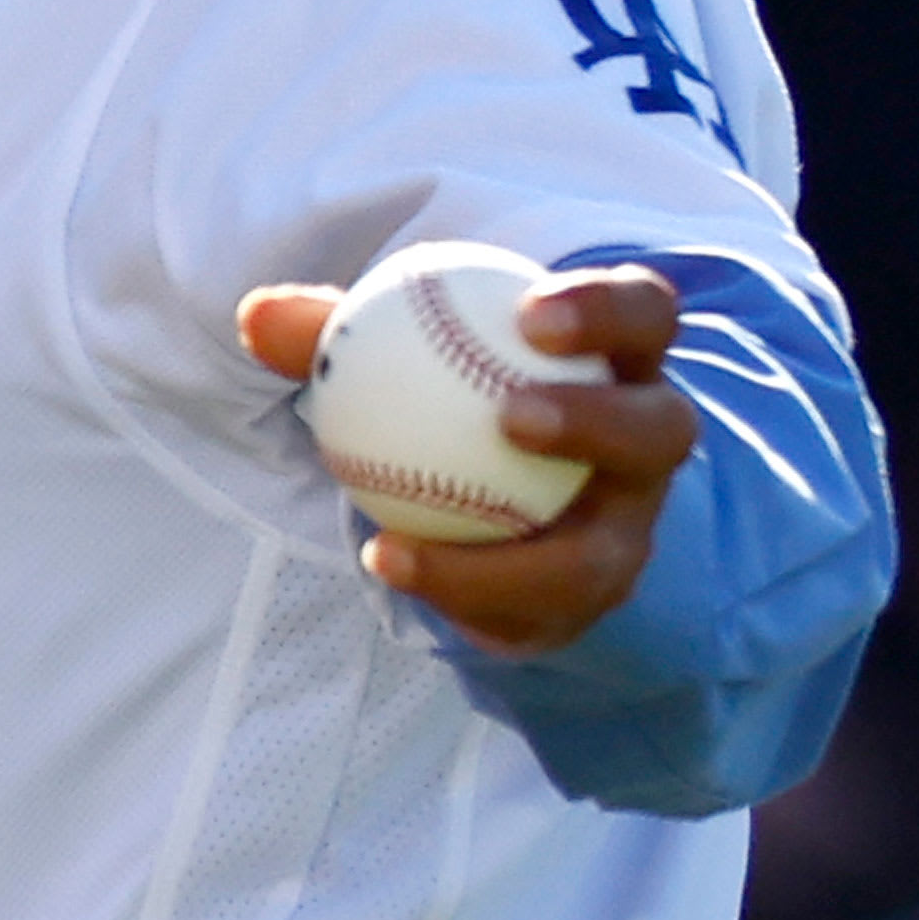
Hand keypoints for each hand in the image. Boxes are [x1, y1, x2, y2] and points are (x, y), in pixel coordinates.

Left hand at [236, 264, 695, 654]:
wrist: (486, 504)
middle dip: (600, 421)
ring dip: (512, 556)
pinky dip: (455, 589)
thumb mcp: (396, 357)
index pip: (644, 317)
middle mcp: (644, 449)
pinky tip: (384, 561)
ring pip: (603, 555)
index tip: (531, 311)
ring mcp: (627, 532)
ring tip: (400, 538)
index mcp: (616, 363)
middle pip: (662, 429)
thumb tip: (256, 316)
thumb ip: (334, 335)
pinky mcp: (586, 601)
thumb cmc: (444, 398)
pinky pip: (533, 609)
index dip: (609, 309)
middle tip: (512, 415)